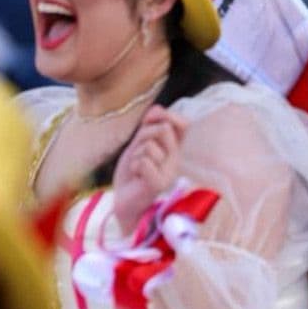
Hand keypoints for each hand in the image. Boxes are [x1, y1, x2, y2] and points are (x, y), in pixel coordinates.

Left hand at [112, 106, 187, 233]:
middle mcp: (176, 159)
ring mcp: (170, 172)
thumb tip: (158, 107)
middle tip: (137, 153)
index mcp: (174, 149)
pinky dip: (133, 166)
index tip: (151, 118)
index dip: (168, 116)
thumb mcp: (139, 144)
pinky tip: (136, 177)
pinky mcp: (160, 183)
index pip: (183, 124)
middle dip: (143, 136)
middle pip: (163, 129)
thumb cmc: (132, 173)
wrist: (124, 201)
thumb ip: (148, 127)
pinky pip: (143, 161)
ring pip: (150, 146)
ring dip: (135, 155)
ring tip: (136, 169)